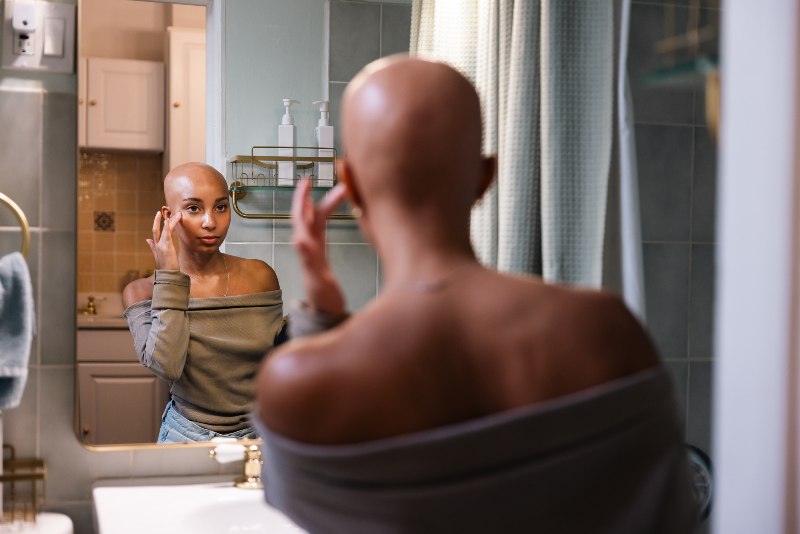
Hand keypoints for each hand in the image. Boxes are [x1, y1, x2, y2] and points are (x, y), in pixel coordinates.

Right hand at [146, 211, 181, 270]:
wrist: (168, 275)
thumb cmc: (166, 267)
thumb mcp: (158, 256)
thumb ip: (153, 247)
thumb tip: (147, 240)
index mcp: (156, 247)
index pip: (155, 233)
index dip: (156, 225)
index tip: (159, 217)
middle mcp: (157, 245)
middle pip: (156, 230)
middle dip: (156, 220)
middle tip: (159, 212)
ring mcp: (161, 245)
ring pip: (164, 230)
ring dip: (170, 221)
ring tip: (176, 214)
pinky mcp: (166, 246)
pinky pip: (167, 234)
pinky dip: (167, 227)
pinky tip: (167, 220)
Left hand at [291, 179, 347, 315]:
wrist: (325, 312)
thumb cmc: (322, 298)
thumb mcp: (316, 278)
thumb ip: (308, 259)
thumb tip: (299, 237)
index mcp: (307, 247)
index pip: (303, 218)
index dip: (303, 199)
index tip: (307, 181)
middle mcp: (308, 244)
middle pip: (309, 214)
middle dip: (315, 196)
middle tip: (323, 180)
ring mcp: (314, 247)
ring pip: (318, 219)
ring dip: (327, 203)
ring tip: (342, 191)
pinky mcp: (321, 252)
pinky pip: (323, 228)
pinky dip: (329, 215)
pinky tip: (337, 209)